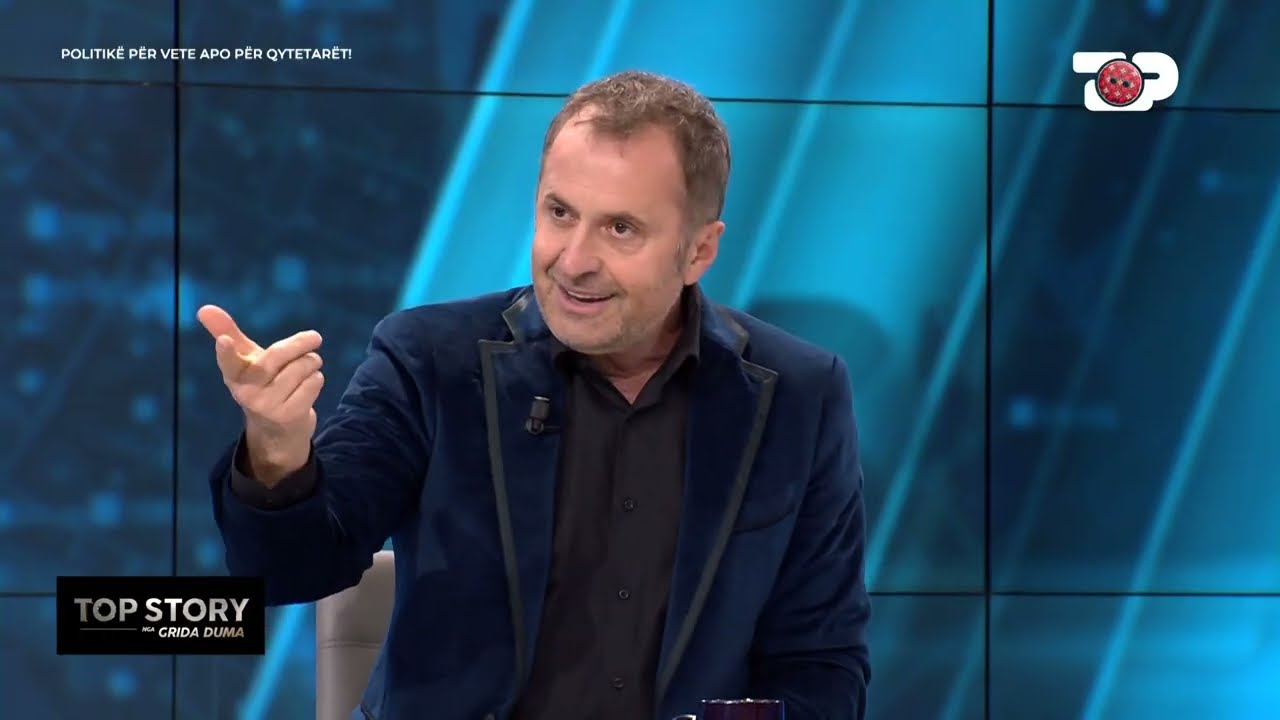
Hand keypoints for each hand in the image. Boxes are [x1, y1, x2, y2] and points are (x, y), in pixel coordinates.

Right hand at [196, 304, 324, 483]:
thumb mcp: (245, 359)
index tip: (224, 341)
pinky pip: (314, 383)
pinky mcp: (289, 415)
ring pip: (302, 367)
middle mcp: (246, 392)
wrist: (277, 428)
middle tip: (315, 338)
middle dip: (301, 343)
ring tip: (307, 368)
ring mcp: (267, 406)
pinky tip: (309, 385)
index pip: (228, 361)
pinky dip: (317, 378)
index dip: (226, 351)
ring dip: (312, 362)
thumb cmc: (261, 382)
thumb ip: (227, 332)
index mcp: (233, 374)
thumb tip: (203, 308)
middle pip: (278, 355)